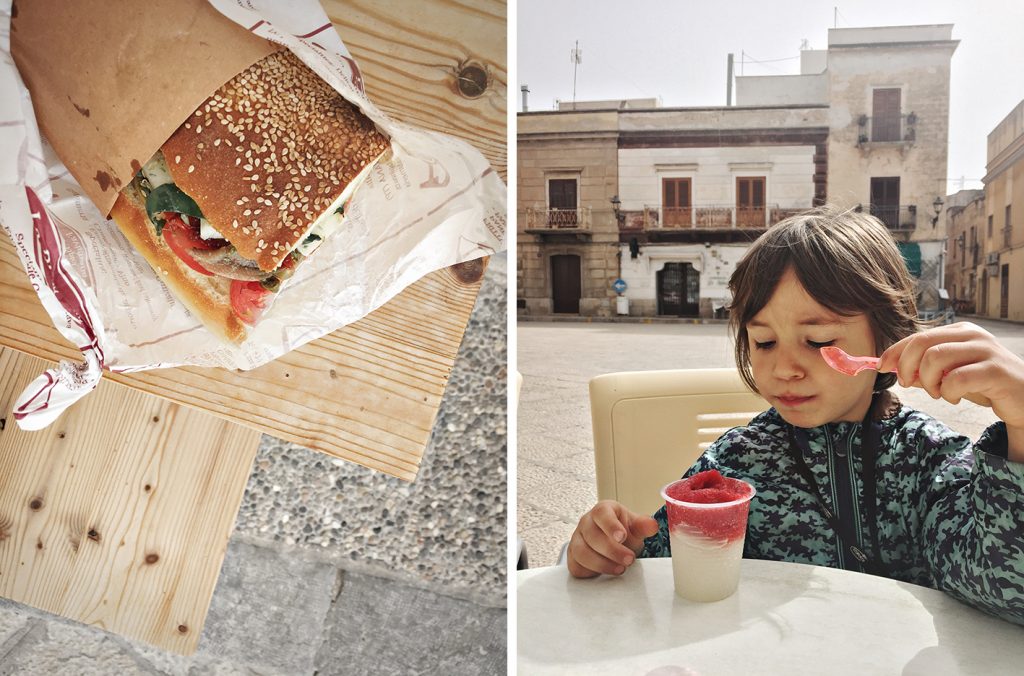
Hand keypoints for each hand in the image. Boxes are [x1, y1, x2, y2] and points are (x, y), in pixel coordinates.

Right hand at [567, 500, 658, 578]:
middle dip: (612, 550)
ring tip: (619, 569)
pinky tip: (604, 573)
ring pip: (582, 552)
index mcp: (602, 511)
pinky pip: (576, 566)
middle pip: (592, 535)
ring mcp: (577, 539)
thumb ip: (643, 526)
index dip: (610, 525)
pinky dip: (590, 572)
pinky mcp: (573, 557)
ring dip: (602, 564)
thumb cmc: (622, 532)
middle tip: (629, 559)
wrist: (613, 543)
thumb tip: (652, 525)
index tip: (622, 537)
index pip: (601, 513)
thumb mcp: (635, 526)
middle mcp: (586, 523)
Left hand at [878, 322, 1023, 455]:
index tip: (880, 367)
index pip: (917, 336)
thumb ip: (923, 371)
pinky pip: (956, 379)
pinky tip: (956, 397)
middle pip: (922, 343)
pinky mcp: (995, 370)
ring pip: (935, 358)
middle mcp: (972, 335)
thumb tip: (890, 367)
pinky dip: (948, 392)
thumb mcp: (949, 375)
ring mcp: (985, 350)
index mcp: (959, 331)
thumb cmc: (983, 384)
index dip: (894, 352)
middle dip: (906, 366)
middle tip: (909, 384)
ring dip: (929, 381)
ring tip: (938, 392)